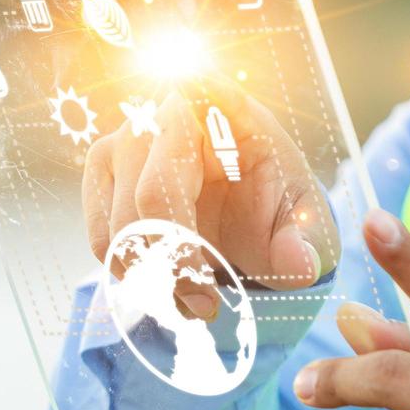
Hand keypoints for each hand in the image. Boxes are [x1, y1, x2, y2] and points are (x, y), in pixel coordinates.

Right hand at [81, 87, 337, 319]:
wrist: (242, 209)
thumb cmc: (274, 202)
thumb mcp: (306, 221)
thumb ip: (307, 242)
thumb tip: (298, 265)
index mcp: (225, 110)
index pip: (205, 103)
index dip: (200, 108)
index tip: (203, 114)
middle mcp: (164, 116)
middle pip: (152, 198)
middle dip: (178, 266)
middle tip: (208, 306)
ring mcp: (123, 143)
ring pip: (120, 227)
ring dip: (155, 279)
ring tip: (195, 301)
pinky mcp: (101, 176)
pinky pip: (102, 239)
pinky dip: (133, 276)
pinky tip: (168, 285)